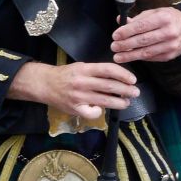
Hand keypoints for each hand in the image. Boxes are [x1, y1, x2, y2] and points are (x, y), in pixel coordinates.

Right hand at [8, 61, 138, 120]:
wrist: (45, 84)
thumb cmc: (66, 75)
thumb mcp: (81, 67)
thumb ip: (97, 72)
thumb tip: (118, 78)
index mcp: (85, 69)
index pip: (108, 70)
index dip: (123, 74)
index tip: (132, 79)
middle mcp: (82, 82)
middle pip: (110, 86)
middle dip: (126, 90)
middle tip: (135, 92)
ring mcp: (78, 96)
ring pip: (104, 101)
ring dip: (119, 102)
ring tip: (126, 102)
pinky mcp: (75, 108)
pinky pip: (92, 113)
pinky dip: (100, 112)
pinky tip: (102, 110)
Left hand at [111, 7, 180, 63]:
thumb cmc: (168, 18)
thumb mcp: (154, 13)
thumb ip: (137, 18)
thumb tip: (120, 21)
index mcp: (163, 18)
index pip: (141, 26)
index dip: (126, 32)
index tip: (115, 35)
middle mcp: (169, 32)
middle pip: (142, 40)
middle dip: (125, 45)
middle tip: (114, 47)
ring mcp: (171, 45)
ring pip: (146, 52)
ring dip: (130, 55)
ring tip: (118, 57)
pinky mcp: (170, 55)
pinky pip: (151, 58)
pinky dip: (140, 58)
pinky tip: (131, 57)